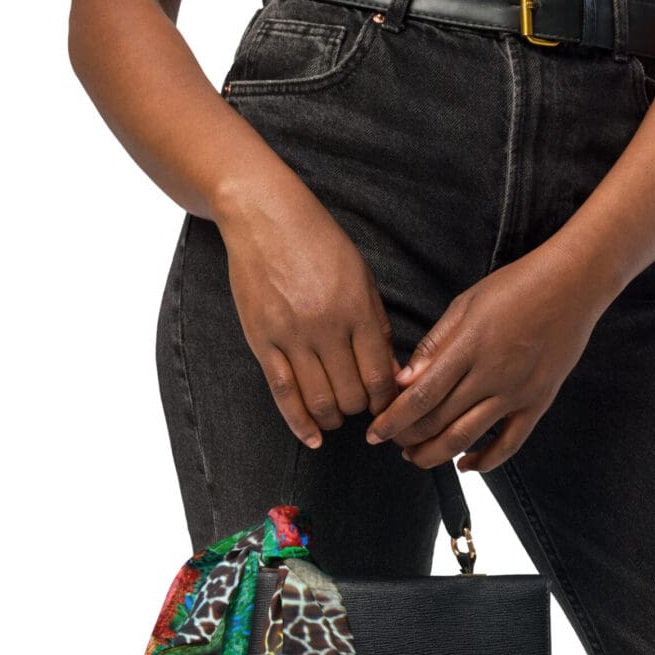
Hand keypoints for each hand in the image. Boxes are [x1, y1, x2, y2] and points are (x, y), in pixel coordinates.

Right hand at [216, 181, 401, 448]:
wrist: (263, 216)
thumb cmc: (319, 243)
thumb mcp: (362, 277)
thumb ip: (376, 325)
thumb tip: (392, 372)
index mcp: (358, 310)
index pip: (380, 375)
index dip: (388, 401)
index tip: (389, 407)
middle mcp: (327, 327)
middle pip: (352, 395)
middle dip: (362, 411)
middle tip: (363, 411)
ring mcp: (292, 336)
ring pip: (320, 400)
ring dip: (334, 419)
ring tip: (338, 419)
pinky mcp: (262, 340)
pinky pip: (283, 393)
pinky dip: (300, 423)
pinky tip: (312, 438)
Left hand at [364, 247, 602, 472]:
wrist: (573, 285)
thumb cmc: (516, 287)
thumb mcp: (466, 304)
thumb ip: (434, 345)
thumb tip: (404, 381)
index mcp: (468, 347)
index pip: (420, 396)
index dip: (393, 420)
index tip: (374, 433)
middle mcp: (491, 375)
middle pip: (438, 422)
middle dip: (408, 438)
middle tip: (392, 441)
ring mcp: (516, 392)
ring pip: (467, 438)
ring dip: (435, 454)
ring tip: (416, 457)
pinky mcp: (538, 402)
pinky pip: (509, 444)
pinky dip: (485, 462)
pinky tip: (465, 465)